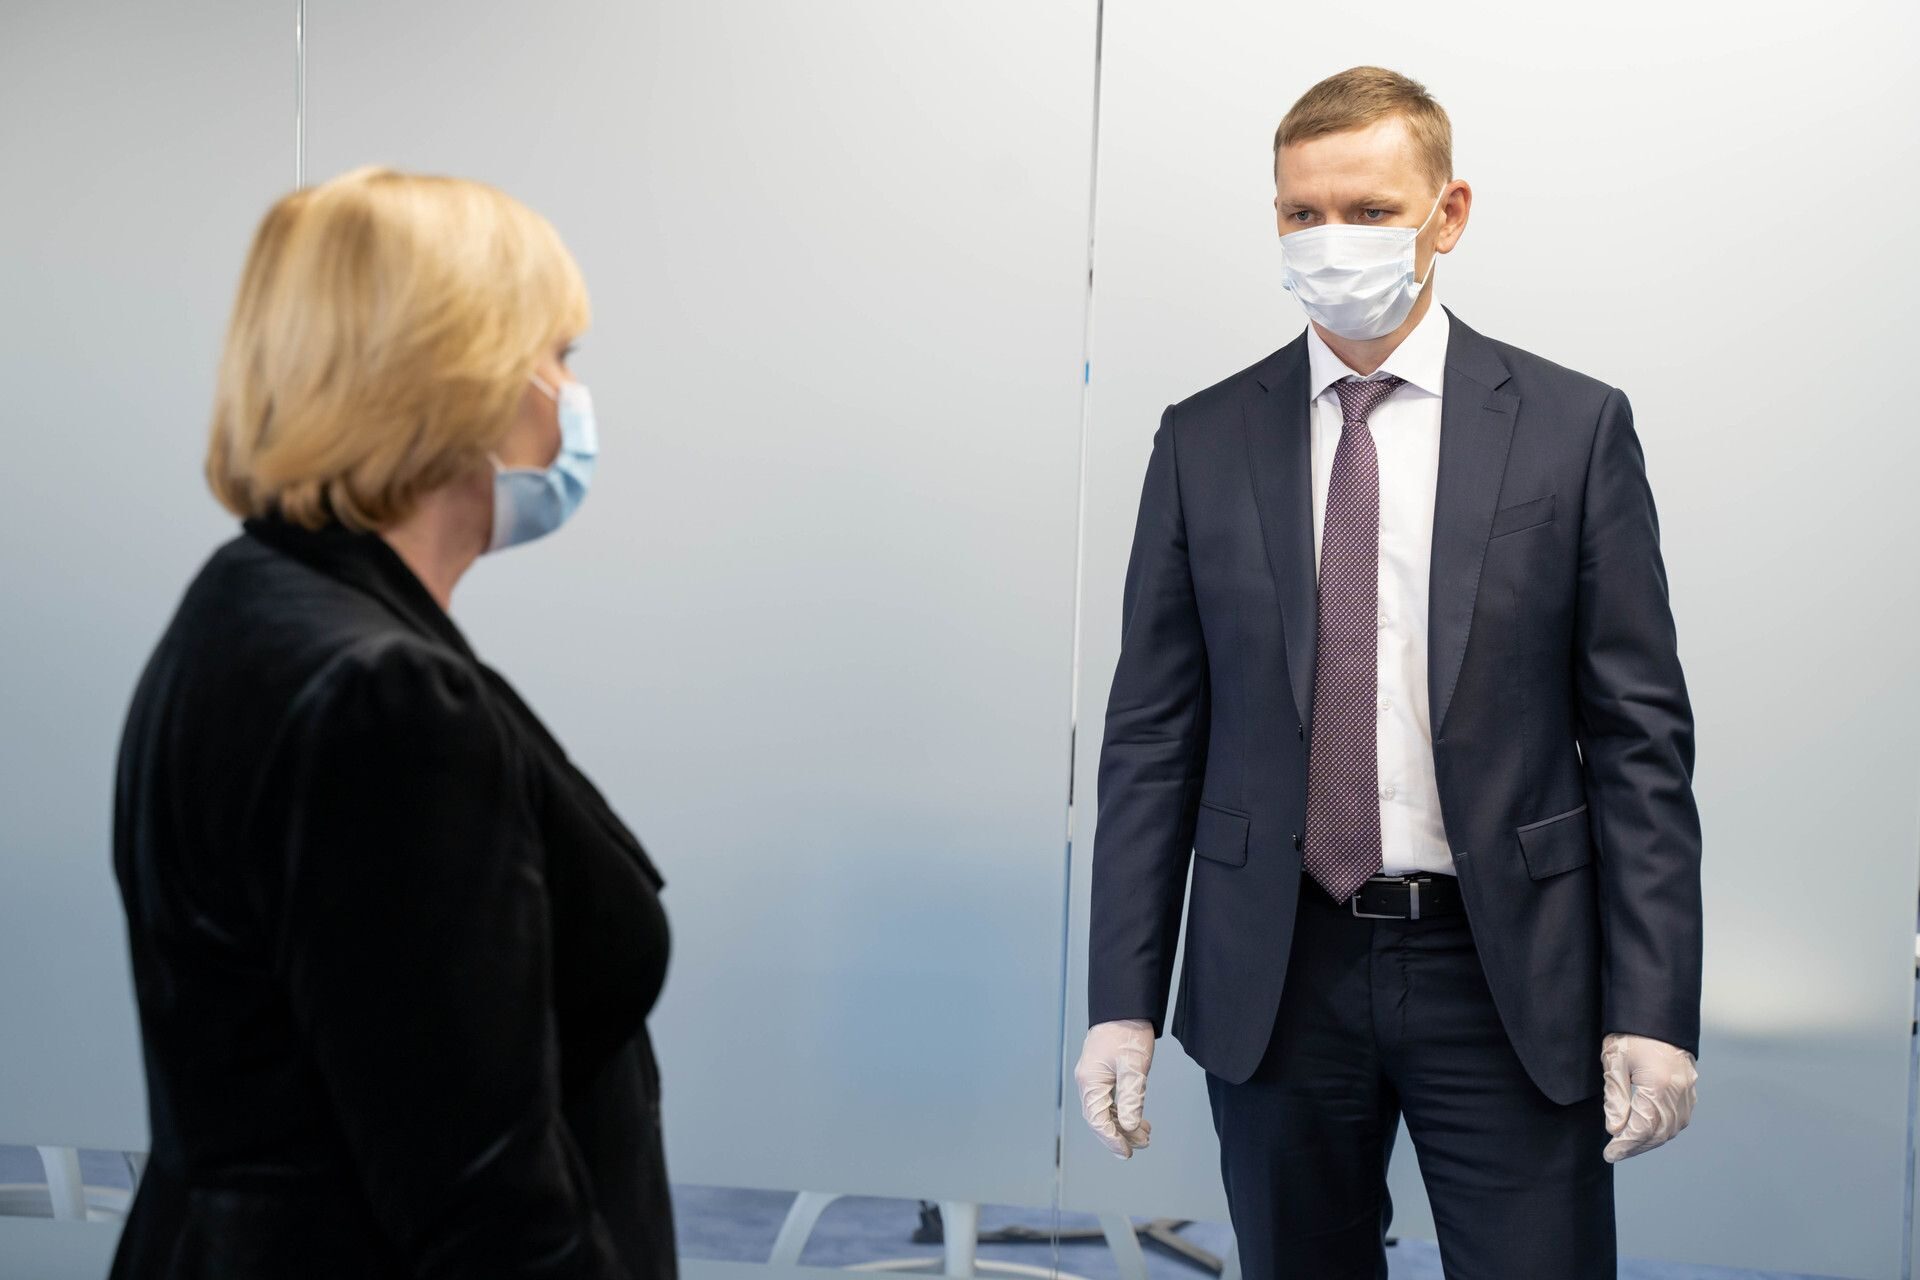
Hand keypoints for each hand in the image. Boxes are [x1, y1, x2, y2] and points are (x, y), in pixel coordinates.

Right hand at [1074, 1018, 1154, 1158]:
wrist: (1125, 1006)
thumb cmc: (1128, 1032)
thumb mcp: (1134, 1067)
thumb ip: (1131, 1098)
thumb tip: (1128, 1127)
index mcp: (1090, 1081)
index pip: (1097, 1119)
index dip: (1112, 1139)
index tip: (1127, 1152)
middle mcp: (1088, 1081)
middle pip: (1099, 1118)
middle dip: (1119, 1135)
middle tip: (1140, 1146)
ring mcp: (1094, 1077)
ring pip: (1106, 1110)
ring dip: (1123, 1124)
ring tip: (1145, 1135)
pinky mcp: (1103, 1072)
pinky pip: (1110, 1099)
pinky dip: (1124, 1111)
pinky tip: (1139, 1118)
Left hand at [1601, 1032, 1696, 1161]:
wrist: (1655, 1011)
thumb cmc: (1630, 1033)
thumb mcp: (1615, 1062)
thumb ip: (1615, 1097)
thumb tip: (1615, 1129)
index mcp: (1659, 1085)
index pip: (1643, 1127)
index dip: (1626, 1144)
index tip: (1609, 1154)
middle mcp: (1679, 1090)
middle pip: (1660, 1131)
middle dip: (1637, 1145)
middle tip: (1616, 1153)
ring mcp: (1688, 1089)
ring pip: (1673, 1127)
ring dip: (1651, 1139)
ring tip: (1629, 1144)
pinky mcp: (1690, 1085)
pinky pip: (1680, 1116)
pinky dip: (1664, 1128)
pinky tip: (1649, 1130)